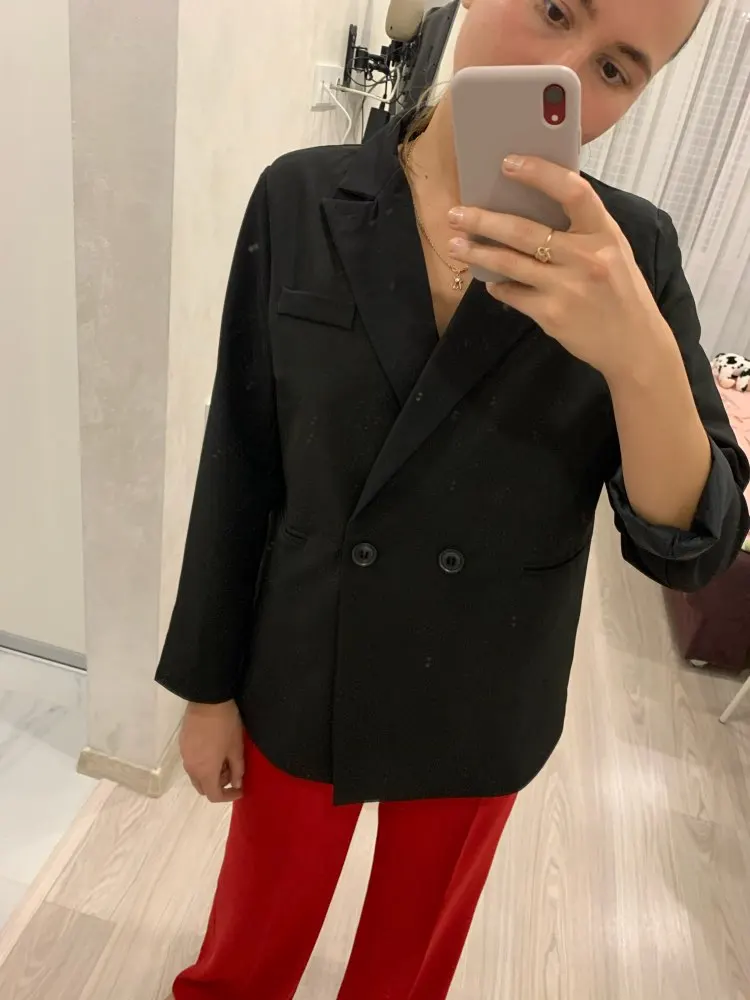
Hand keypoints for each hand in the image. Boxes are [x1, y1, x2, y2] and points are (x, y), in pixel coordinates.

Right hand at [179, 700, 244, 802]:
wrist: (207, 700)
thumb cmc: (226, 725)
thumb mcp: (236, 748)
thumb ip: (237, 770)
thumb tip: (236, 784)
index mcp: (205, 771)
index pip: (214, 795)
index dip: (229, 796)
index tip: (240, 789)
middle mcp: (191, 767)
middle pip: (203, 787)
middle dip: (219, 784)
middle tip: (232, 770)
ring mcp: (184, 755)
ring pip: (197, 775)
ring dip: (211, 773)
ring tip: (224, 757)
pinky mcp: (182, 744)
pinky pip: (192, 762)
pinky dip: (203, 763)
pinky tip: (214, 748)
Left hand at [447, 155, 674, 382]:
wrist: (634, 344)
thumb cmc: (620, 291)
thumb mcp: (613, 251)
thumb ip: (581, 230)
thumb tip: (534, 207)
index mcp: (604, 233)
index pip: (573, 191)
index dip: (539, 173)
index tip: (508, 163)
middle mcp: (585, 258)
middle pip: (524, 231)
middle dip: (484, 221)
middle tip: (456, 213)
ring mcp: (566, 288)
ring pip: (509, 264)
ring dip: (478, 253)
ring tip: (456, 244)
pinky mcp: (550, 315)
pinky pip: (512, 294)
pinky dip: (497, 286)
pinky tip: (489, 281)